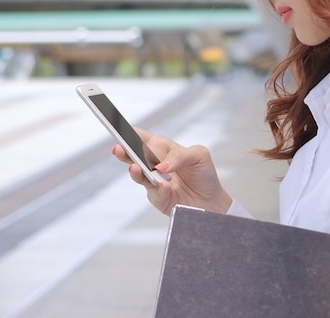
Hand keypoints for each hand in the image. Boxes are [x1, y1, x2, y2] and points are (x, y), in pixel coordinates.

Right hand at [111, 127, 232, 215]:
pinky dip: (160, 188)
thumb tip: (162, 165)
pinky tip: (163, 185)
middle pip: (134, 156)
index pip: (143, 138)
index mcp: (162, 148)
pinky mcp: (158, 198)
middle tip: (119, 148)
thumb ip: (180, 155)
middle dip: (125, 151)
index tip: (121, 129)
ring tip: (134, 167)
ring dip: (136, 171)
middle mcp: (154, 164)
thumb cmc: (203, 173)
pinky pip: (156, 192)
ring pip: (139, 175)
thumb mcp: (198, 155)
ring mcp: (154, 181)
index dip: (131, 133)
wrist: (211, 200)